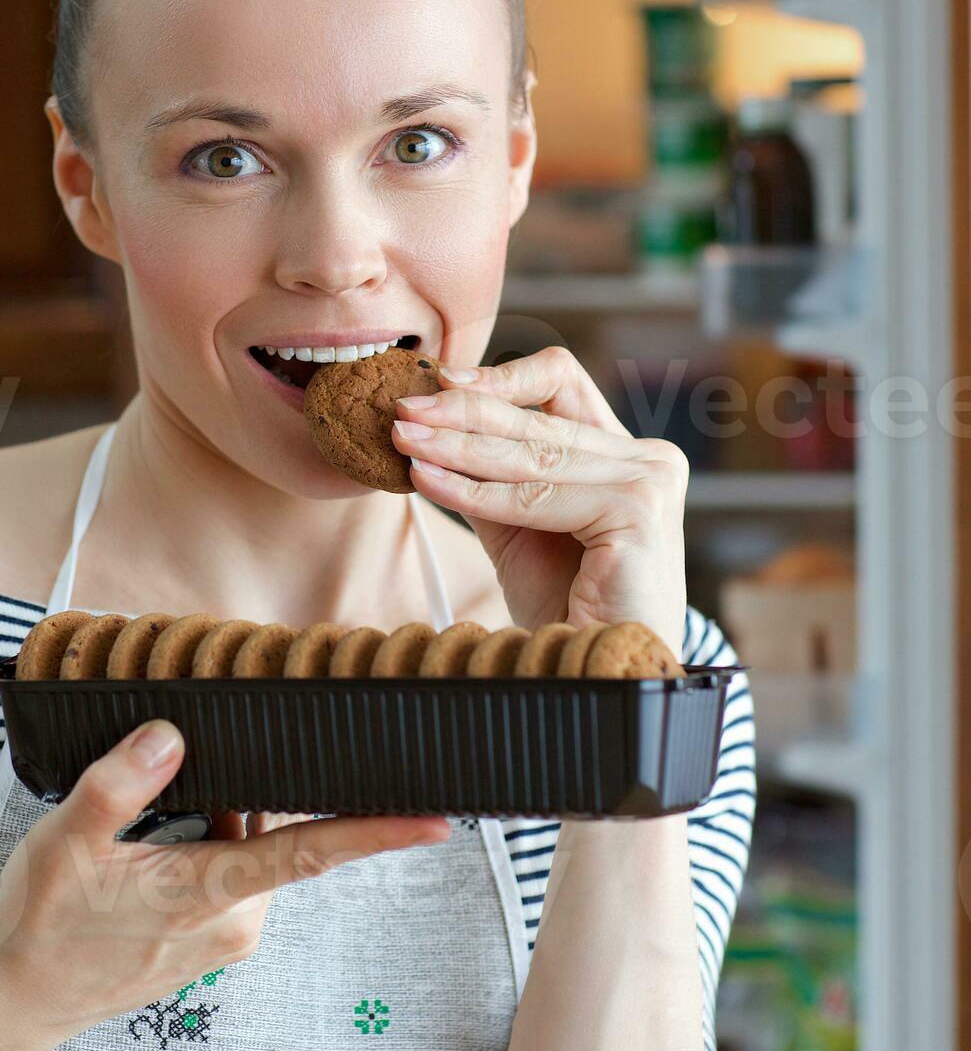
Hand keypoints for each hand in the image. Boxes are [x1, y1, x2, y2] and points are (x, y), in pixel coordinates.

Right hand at [0, 721, 448, 1050]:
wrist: (10, 1006)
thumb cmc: (38, 925)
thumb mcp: (65, 841)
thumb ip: (120, 785)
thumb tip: (171, 735)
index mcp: (209, 893)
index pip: (310, 852)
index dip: (376, 832)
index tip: (435, 819)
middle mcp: (234, 921)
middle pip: (274, 831)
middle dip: (251, 790)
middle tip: (190, 767)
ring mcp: (225, 937)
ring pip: (248, 849)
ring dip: (217, 817)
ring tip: (145, 823)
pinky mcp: (210, 943)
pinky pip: (230, 872)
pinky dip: (207, 843)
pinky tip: (152, 843)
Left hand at [392, 345, 687, 658]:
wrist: (601, 675)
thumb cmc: (567, 608)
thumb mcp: (520, 527)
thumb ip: (491, 477)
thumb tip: (428, 430)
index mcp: (624, 453)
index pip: (560, 381)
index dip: (499, 375)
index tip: (440, 380)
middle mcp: (647, 459)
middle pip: (537, 415)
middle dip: (459, 412)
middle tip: (401, 409)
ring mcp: (648, 483)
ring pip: (531, 453)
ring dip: (455, 446)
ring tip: (404, 440)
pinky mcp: (637, 515)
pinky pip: (535, 496)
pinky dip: (475, 491)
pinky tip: (428, 482)